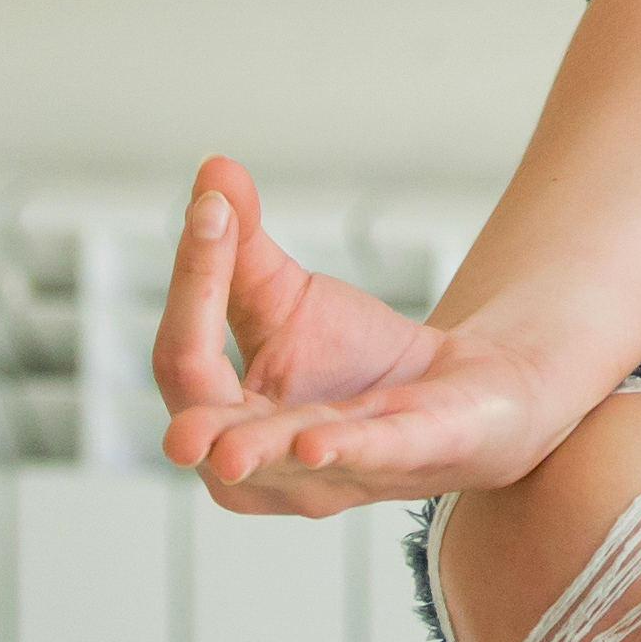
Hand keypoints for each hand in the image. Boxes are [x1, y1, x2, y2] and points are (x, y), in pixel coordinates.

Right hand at [153, 155, 571, 514]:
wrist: (461, 388)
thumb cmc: (358, 358)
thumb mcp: (288, 297)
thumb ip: (242, 246)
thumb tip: (213, 167)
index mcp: (224, 423)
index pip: (187, 361)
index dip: (195, 285)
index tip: (211, 210)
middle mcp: (264, 470)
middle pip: (219, 428)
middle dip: (202, 429)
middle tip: (178, 435)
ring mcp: (334, 474)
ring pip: (286, 459)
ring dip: (261, 451)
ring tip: (229, 453)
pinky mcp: (410, 456)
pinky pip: (373, 455)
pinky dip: (349, 447)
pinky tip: (318, 444)